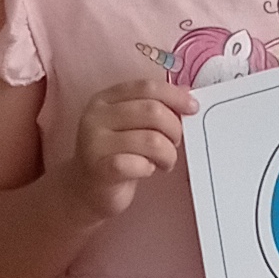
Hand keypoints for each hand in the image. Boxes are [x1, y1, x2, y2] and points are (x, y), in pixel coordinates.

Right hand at [68, 73, 193, 220]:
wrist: (85, 189)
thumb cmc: (117, 154)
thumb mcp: (133, 125)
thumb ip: (156, 106)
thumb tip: (187, 92)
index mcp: (106, 99)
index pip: (147, 88)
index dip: (175, 96)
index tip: (193, 108)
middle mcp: (96, 116)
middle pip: (153, 111)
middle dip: (174, 129)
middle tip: (174, 143)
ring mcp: (94, 142)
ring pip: (152, 140)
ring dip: (168, 154)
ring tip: (164, 162)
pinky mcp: (99, 168)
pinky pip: (138, 164)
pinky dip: (150, 168)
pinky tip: (147, 170)